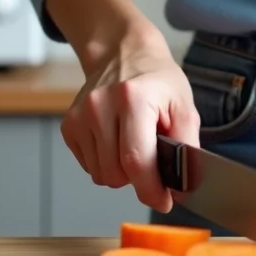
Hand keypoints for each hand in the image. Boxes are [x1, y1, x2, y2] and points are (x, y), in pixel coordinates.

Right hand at [61, 29, 200, 213]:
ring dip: (120, 172)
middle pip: (115, 174)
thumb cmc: (157, 82)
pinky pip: (88, 166)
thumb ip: (186, 145)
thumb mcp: (184, 106)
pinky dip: (105, 163)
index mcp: (133, 98)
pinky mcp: (69, 125)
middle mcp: (100, 105)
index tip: (164, 200)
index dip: (151, 189)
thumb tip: (183, 185)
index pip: (136, 160)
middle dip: (138, 179)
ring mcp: (80, 115)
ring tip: (132, 145)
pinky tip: (116, 142)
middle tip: (152, 159)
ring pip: (100, 175)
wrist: (123, 54)